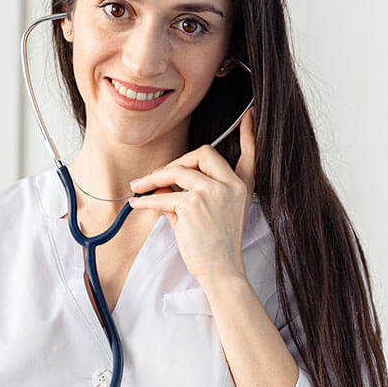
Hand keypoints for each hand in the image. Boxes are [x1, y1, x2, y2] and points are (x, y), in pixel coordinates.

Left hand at [128, 109, 255, 281]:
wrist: (221, 271)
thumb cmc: (217, 246)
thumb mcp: (217, 213)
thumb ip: (199, 192)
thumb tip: (165, 182)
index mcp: (241, 187)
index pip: (250, 153)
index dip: (249, 133)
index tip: (249, 114)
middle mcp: (230, 186)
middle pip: (203, 152)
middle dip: (177, 161)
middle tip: (159, 176)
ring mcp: (212, 194)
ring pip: (177, 171)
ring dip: (154, 178)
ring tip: (139, 188)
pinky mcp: (193, 206)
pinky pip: (163, 196)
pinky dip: (146, 200)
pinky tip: (137, 203)